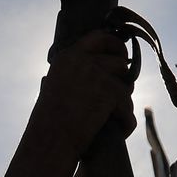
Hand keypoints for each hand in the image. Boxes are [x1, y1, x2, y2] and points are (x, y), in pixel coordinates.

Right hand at [32, 29, 136, 156]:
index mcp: (67, 57)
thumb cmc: (47, 121)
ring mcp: (97, 74)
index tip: (120, 54)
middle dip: (125, 75)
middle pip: (119, 59)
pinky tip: (121, 132)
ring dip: (125, 100)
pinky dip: (126, 121)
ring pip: (127, 83)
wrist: (50, 139)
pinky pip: (128, 105)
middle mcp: (82, 60)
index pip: (98, 37)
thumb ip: (70, 75)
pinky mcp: (110, 92)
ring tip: (118, 116)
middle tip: (125, 88)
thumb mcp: (53, 87)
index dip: (114, 45)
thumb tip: (89, 71)